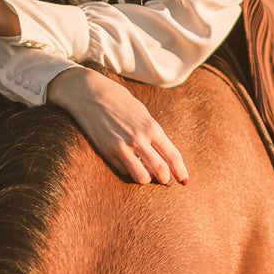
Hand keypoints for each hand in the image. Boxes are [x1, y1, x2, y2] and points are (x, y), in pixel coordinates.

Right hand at [46, 67, 187, 185]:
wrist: (88, 92)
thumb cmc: (118, 99)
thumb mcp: (141, 112)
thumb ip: (152, 132)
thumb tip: (159, 153)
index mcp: (151, 127)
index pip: (172, 155)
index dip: (181, 171)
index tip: (185, 181)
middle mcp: (138, 139)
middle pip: (160, 170)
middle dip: (165, 178)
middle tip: (164, 178)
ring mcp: (121, 147)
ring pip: (142, 177)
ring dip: (146, 178)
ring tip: (145, 172)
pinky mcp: (106, 151)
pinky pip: (123, 170)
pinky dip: (128, 169)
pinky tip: (127, 161)